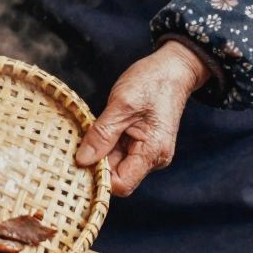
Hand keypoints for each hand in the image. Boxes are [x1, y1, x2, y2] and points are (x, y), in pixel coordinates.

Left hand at [74, 42, 207, 195]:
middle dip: (97, 163)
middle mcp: (154, 158)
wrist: (173, 68)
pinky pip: (120, 152)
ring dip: (101, 152)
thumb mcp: (121, 105)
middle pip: (118, 176)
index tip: (80, 160)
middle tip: (78, 143)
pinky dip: (107, 144)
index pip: (121, 184)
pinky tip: (101, 129)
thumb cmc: (152, 82)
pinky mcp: (143, 143)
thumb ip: (102, 135)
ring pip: (117, 164)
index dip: (99, 176)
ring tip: (92, 131)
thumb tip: (82, 161)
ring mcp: (149, 151)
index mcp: (153, 152)